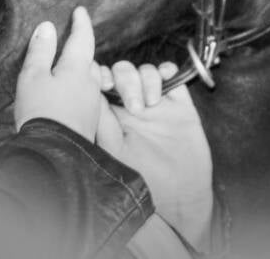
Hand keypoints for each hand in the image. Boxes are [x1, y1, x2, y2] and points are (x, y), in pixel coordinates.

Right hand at [13, 7, 101, 139]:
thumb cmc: (41, 111)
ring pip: (88, 79)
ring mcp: (92, 103)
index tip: (80, 11)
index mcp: (78, 68)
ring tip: (65, 69)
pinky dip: (77, 88)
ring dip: (80, 70)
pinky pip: (85, 96)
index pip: (83, 38)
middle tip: (71, 40)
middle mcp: (91, 82)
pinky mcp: (89, 121)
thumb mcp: (33, 77)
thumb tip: (47, 26)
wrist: (55, 156)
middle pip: (88, 59)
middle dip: (81, 48)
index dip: (81, 23)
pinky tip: (66, 97)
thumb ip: (41, 51)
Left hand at [96, 62, 212, 249]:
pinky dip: (166, 72)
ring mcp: (157, 103)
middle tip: (133, 106)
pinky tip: (163, 88)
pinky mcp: (179, 104)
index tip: (103, 83)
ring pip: (146, 71)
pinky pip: (172, 75)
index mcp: (114, 116)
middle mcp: (134, 106)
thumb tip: (90, 89)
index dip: (101, 74)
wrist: (178, 199)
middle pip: (123, 72)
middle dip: (126, 80)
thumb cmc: (143, 181)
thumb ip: (103, 121)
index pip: (103, 82)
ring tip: (149, 105)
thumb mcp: (115, 151)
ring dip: (146, 80)